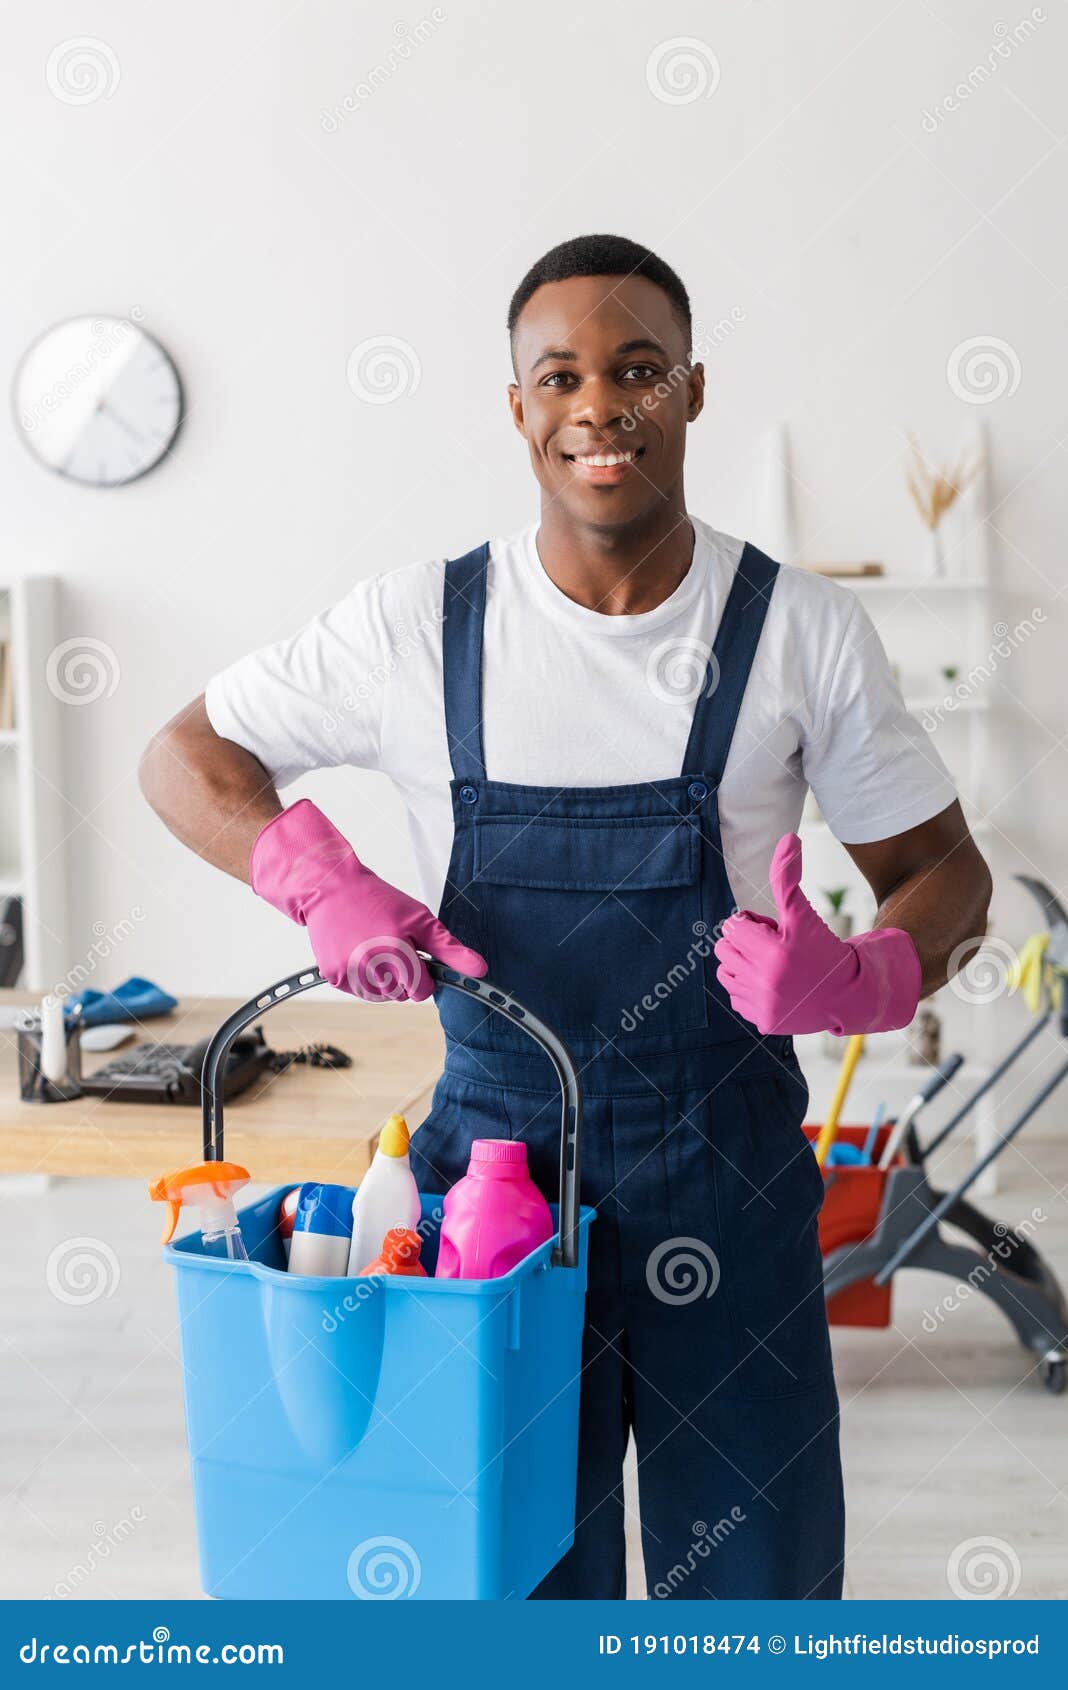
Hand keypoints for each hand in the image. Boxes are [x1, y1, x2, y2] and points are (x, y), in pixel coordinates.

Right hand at [251, 800, 486, 1000]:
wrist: (331, 888)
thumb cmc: (378, 900)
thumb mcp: (420, 918)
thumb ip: (450, 949)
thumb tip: (480, 970)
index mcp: (395, 952)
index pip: (423, 991)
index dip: (424, 974)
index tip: (416, 956)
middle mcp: (370, 966)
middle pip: (402, 995)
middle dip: (403, 976)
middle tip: (392, 945)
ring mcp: (349, 974)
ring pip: (381, 997)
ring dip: (383, 980)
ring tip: (374, 947)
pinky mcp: (333, 976)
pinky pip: (359, 992)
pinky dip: (362, 978)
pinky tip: (358, 952)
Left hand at [714, 833, 920, 1035]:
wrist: (847, 993)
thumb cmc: (822, 947)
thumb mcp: (803, 912)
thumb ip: (787, 877)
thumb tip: (788, 838)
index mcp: (773, 953)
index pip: (731, 928)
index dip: (751, 925)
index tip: (771, 930)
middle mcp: (765, 982)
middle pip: (724, 950)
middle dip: (744, 943)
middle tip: (770, 946)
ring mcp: (762, 1005)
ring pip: (726, 973)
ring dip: (742, 965)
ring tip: (770, 965)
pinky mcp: (762, 1023)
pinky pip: (735, 997)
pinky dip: (749, 989)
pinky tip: (773, 986)